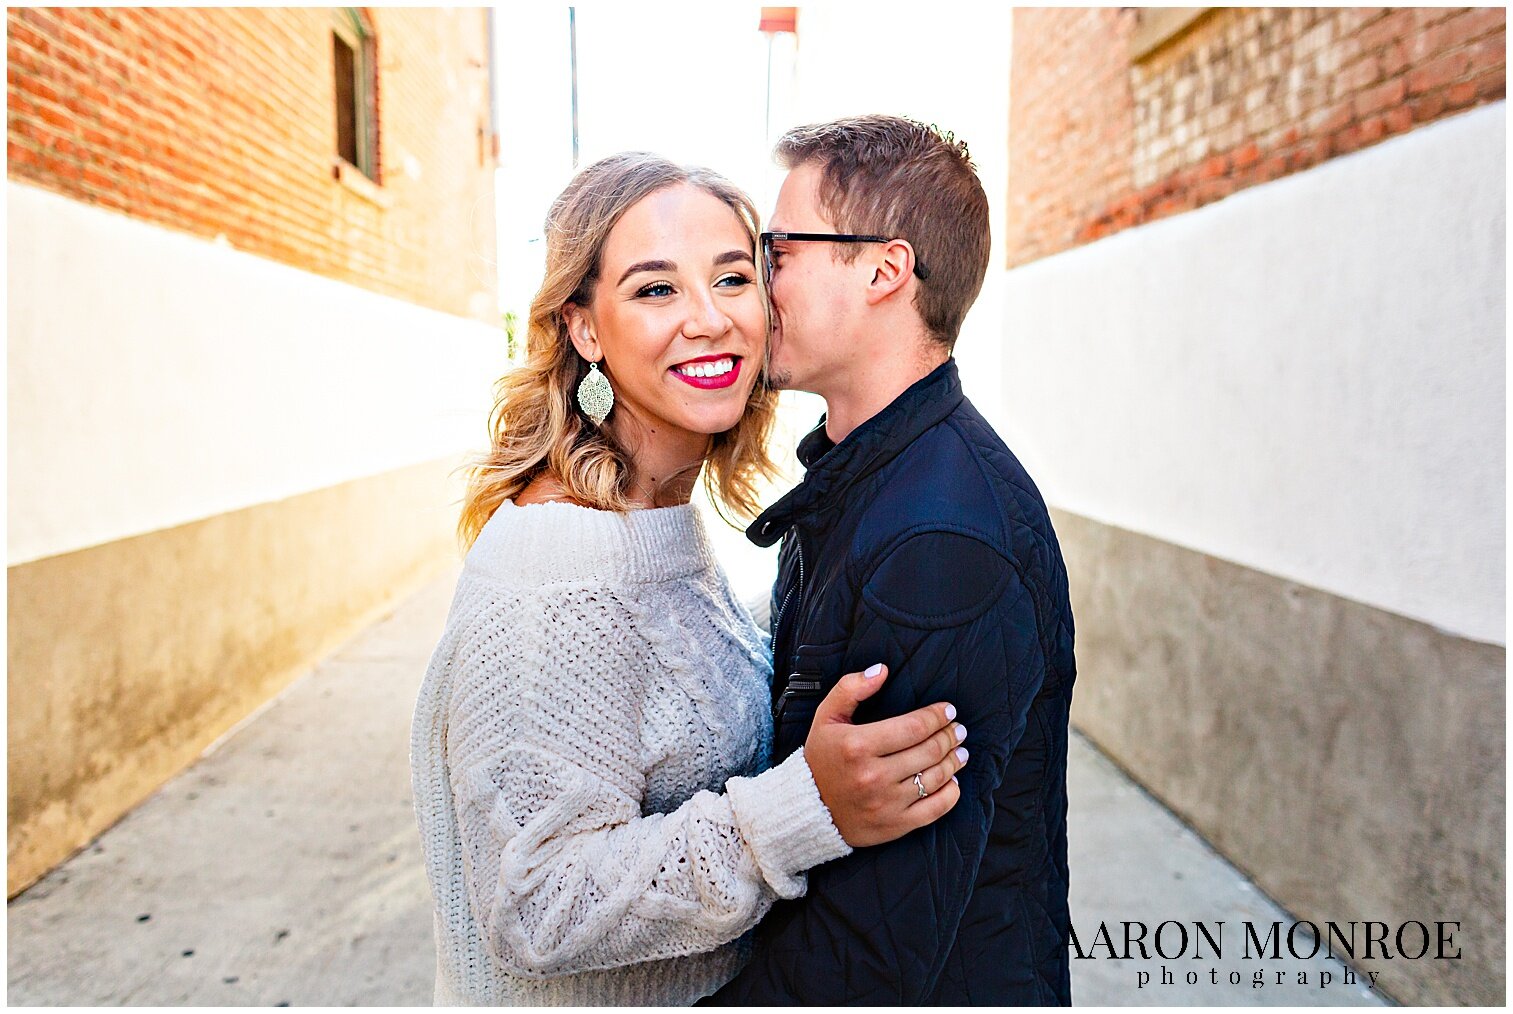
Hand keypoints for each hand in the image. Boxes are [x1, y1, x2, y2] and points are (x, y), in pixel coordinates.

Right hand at [803, 664, 967, 846]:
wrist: (808, 809)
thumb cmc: (821, 758)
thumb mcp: (826, 716)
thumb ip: (851, 688)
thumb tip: (882, 670)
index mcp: (858, 746)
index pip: (914, 727)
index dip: (937, 716)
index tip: (948, 710)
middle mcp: (873, 776)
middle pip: (929, 750)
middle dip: (950, 736)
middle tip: (958, 729)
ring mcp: (886, 803)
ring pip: (936, 777)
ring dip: (954, 761)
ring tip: (960, 751)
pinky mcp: (894, 825)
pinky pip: (935, 809)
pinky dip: (951, 793)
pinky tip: (953, 781)